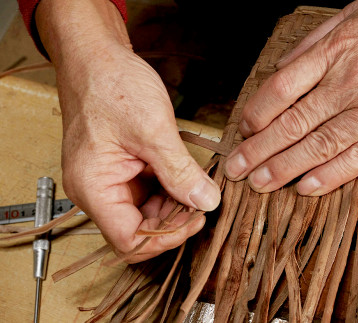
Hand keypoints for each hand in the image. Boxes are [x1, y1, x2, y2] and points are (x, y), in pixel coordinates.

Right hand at [36, 0, 219, 261]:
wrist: (96, 57)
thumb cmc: (111, 85)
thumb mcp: (153, 130)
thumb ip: (180, 172)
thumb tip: (206, 202)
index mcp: (94, 188)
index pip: (129, 241)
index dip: (166, 238)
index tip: (197, 220)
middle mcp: (97, 191)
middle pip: (138, 229)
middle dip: (174, 220)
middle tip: (204, 201)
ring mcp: (108, 181)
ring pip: (146, 213)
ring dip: (174, 205)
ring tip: (199, 186)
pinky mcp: (121, 170)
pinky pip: (148, 193)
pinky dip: (169, 190)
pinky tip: (187, 176)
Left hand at [224, 0, 357, 194]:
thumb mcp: (356, 14)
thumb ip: (315, 43)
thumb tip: (281, 69)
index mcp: (334, 52)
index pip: (280, 89)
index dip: (256, 114)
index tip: (244, 131)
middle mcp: (349, 84)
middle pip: (291, 124)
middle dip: (258, 150)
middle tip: (235, 170)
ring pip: (318, 146)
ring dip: (283, 169)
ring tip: (259, 184)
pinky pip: (356, 160)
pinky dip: (328, 177)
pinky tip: (304, 189)